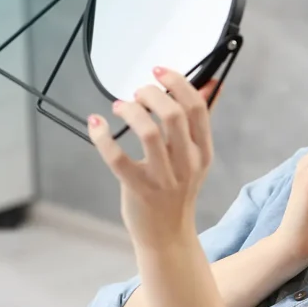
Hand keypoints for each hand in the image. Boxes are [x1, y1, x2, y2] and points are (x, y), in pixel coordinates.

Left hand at [87, 68, 219, 252]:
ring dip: (130, 111)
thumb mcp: (195, 156)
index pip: (197, 108)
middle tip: (138, 92)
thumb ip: (200, 121)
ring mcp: (163, 178)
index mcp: (203, 151)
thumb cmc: (178, 190)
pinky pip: (117, 158)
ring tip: (120, 107)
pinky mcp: (138, 189)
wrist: (167, 236)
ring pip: (147, 133)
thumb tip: (211, 83)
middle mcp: (187, 164)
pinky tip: (96, 124)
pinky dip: (103, 137)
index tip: (159, 71)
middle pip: (173, 115)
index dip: (178, 82)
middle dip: (151, 93)